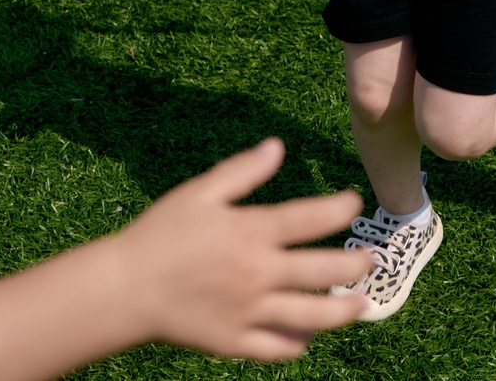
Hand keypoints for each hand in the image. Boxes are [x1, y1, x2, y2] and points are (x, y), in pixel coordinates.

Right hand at [105, 138, 365, 359]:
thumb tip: (277, 146)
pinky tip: (311, 333)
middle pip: (324, 271)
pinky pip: (279, 348)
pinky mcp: (235, 343)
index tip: (354, 202)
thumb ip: (242, 171)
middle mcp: (257, 273)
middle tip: (371, 259)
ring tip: (363, 304)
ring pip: (312, 316)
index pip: (311, 218)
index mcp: (250, 232)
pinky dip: (301, 342)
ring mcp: (249, 312)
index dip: (340, 208)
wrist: (124, 290)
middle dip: (357, 265)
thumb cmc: (160, 235)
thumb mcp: (199, 192)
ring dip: (345, 310)